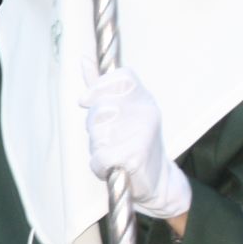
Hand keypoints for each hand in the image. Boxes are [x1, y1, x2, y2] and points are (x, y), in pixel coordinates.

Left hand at [81, 66, 192, 219]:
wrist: (159, 183)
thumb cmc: (135, 144)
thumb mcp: (125, 110)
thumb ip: (102, 87)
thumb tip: (83, 60)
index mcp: (144, 99)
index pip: (121, 77)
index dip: (99, 86)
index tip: (85, 100)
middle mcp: (146, 112)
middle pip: (100, 108)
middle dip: (94, 126)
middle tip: (107, 137)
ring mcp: (142, 134)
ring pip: (97, 134)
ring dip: (97, 147)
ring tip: (113, 152)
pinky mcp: (135, 157)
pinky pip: (99, 157)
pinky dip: (99, 166)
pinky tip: (110, 166)